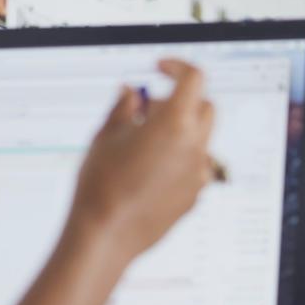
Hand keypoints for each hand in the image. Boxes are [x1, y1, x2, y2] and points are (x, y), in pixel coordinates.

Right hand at [70, 59, 214, 260]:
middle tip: (147, 112)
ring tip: (143, 144)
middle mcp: (195, 147)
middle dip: (180, 101)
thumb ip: (124, 107)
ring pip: (200, 138)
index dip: (177, 67)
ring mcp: (199, 173)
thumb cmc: (100, 185)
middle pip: (204, 106)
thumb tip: (132, 93)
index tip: (160, 69)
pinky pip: (194, 166)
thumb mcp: (105, 136)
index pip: (194, 78)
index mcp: (175, 124)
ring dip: (180, 131)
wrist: (104, 237)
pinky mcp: (195, 195)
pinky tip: (148, 171)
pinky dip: (179, 158)